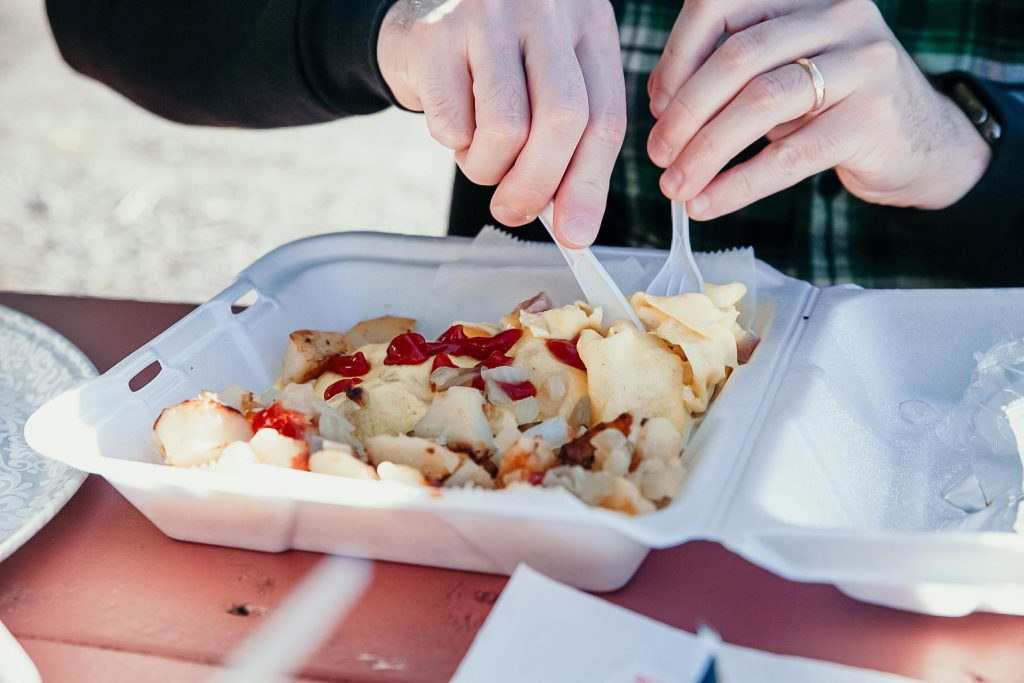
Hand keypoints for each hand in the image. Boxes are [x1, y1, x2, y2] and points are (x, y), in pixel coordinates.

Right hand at [377, 0, 626, 247]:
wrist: (420, 18)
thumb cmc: (494, 64)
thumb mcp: (548, 90)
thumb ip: (572, 149)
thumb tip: (575, 229)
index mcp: (588, 23)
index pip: (605, 117)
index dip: (590, 184)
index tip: (575, 232)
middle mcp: (546, 10)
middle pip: (563, 119)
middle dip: (538, 185)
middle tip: (514, 210)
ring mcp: (489, 16)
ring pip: (507, 127)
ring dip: (489, 167)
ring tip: (481, 153)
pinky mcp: (436, 35)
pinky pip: (453, 124)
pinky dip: (453, 144)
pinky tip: (454, 123)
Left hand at [646, 0, 991, 219]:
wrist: (920, 141)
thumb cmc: (832, 104)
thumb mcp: (779, 71)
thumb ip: (726, 72)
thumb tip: (659, 98)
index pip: (720, 3)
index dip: (677, 55)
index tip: (656, 104)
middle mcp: (837, 14)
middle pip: (737, 57)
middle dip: (685, 111)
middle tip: (658, 154)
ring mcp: (861, 62)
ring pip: (760, 102)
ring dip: (705, 150)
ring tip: (675, 186)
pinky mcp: (871, 118)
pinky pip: (789, 156)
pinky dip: (738, 184)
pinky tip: (708, 203)